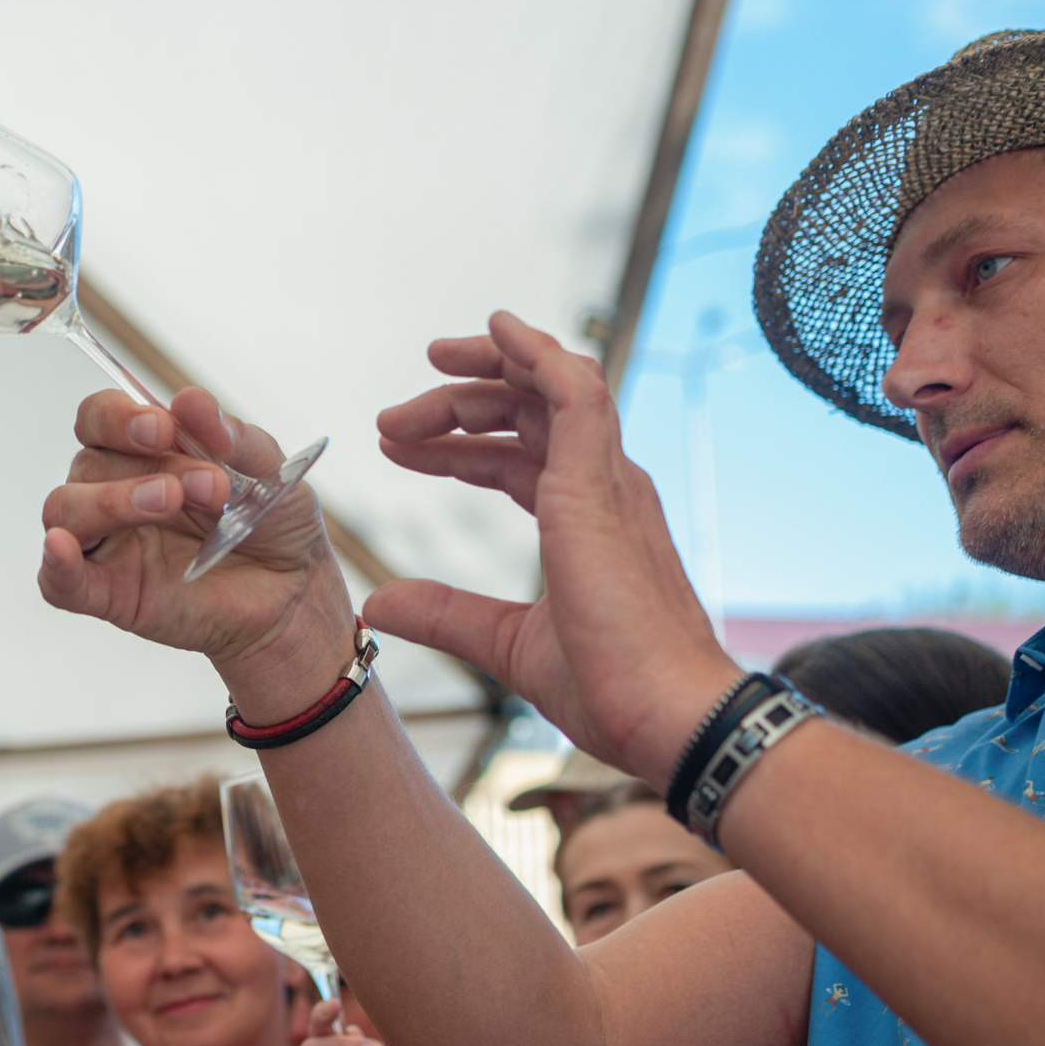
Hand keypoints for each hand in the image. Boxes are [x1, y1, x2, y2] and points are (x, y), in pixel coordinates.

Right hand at [37, 388, 348, 672]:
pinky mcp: (108, 595)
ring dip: (112, 501)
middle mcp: (113, 491)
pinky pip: (58, 581)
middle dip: (147, 465)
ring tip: (170, 501)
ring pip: (66, 509)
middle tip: (209, 484)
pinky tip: (61, 548)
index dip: (119, 416)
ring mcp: (108, 544)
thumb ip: (232, 437)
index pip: (99, 418)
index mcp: (142, 453)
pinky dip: (56, 563)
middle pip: (88, 461)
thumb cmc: (270, 526)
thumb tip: (190, 401)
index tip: (164, 428)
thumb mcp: (268, 471)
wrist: (293, 592)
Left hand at [370, 313, 738, 782]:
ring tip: (432, 360)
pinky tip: (498, 329)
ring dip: (488, 368)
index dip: (457, 446)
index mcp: (588, 519)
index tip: (398, 447)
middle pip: (528, 413)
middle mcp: (603, 488)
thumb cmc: (611, 687)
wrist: (664, 716)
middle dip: (458, 402)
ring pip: (550, 388)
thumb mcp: (505, 642)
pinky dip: (537, 353)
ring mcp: (607, 481)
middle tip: (394, 415)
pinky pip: (575, 391)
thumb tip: (380, 604)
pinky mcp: (601, 484)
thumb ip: (444, 614)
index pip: (517, 457)